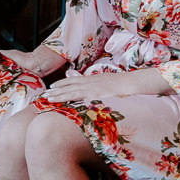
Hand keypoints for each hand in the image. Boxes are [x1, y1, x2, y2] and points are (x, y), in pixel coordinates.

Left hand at [41, 70, 165, 103]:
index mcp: (95, 79)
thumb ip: (103, 87)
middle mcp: (91, 81)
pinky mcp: (94, 92)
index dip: (63, 84)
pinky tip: (59, 100)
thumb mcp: (113, 84)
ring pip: (71, 90)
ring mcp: (92, 86)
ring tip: (46, 98)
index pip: (75, 81)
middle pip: (70, 84)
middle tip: (44, 94)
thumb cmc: (127, 85)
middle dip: (56, 89)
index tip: (52, 86)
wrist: (135, 82)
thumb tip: (99, 92)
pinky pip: (78, 95)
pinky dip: (67, 97)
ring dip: (58, 94)